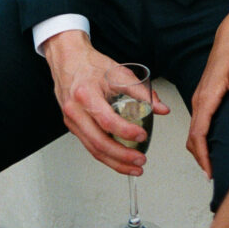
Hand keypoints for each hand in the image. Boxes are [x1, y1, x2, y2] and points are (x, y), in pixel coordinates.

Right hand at [43, 31, 169, 174]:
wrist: (68, 60)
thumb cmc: (91, 64)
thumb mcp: (119, 72)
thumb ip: (141, 91)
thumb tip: (161, 109)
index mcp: (86, 94)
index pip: (107, 120)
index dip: (126, 131)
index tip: (142, 135)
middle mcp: (75, 111)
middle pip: (98, 143)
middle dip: (122, 157)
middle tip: (140, 160)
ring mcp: (71, 121)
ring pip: (93, 149)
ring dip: (114, 162)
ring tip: (133, 167)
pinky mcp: (72, 126)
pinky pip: (89, 145)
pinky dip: (105, 155)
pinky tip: (119, 159)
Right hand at [187, 16, 228, 178]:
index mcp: (206, 96)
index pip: (198, 133)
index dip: (202, 155)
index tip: (209, 171)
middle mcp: (199, 99)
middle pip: (192, 136)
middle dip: (199, 157)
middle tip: (211, 174)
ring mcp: (200, 96)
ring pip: (194, 129)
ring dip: (200, 147)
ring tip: (212, 163)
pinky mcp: (205, 94)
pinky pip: (198, 121)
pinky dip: (202, 136)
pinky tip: (213, 141)